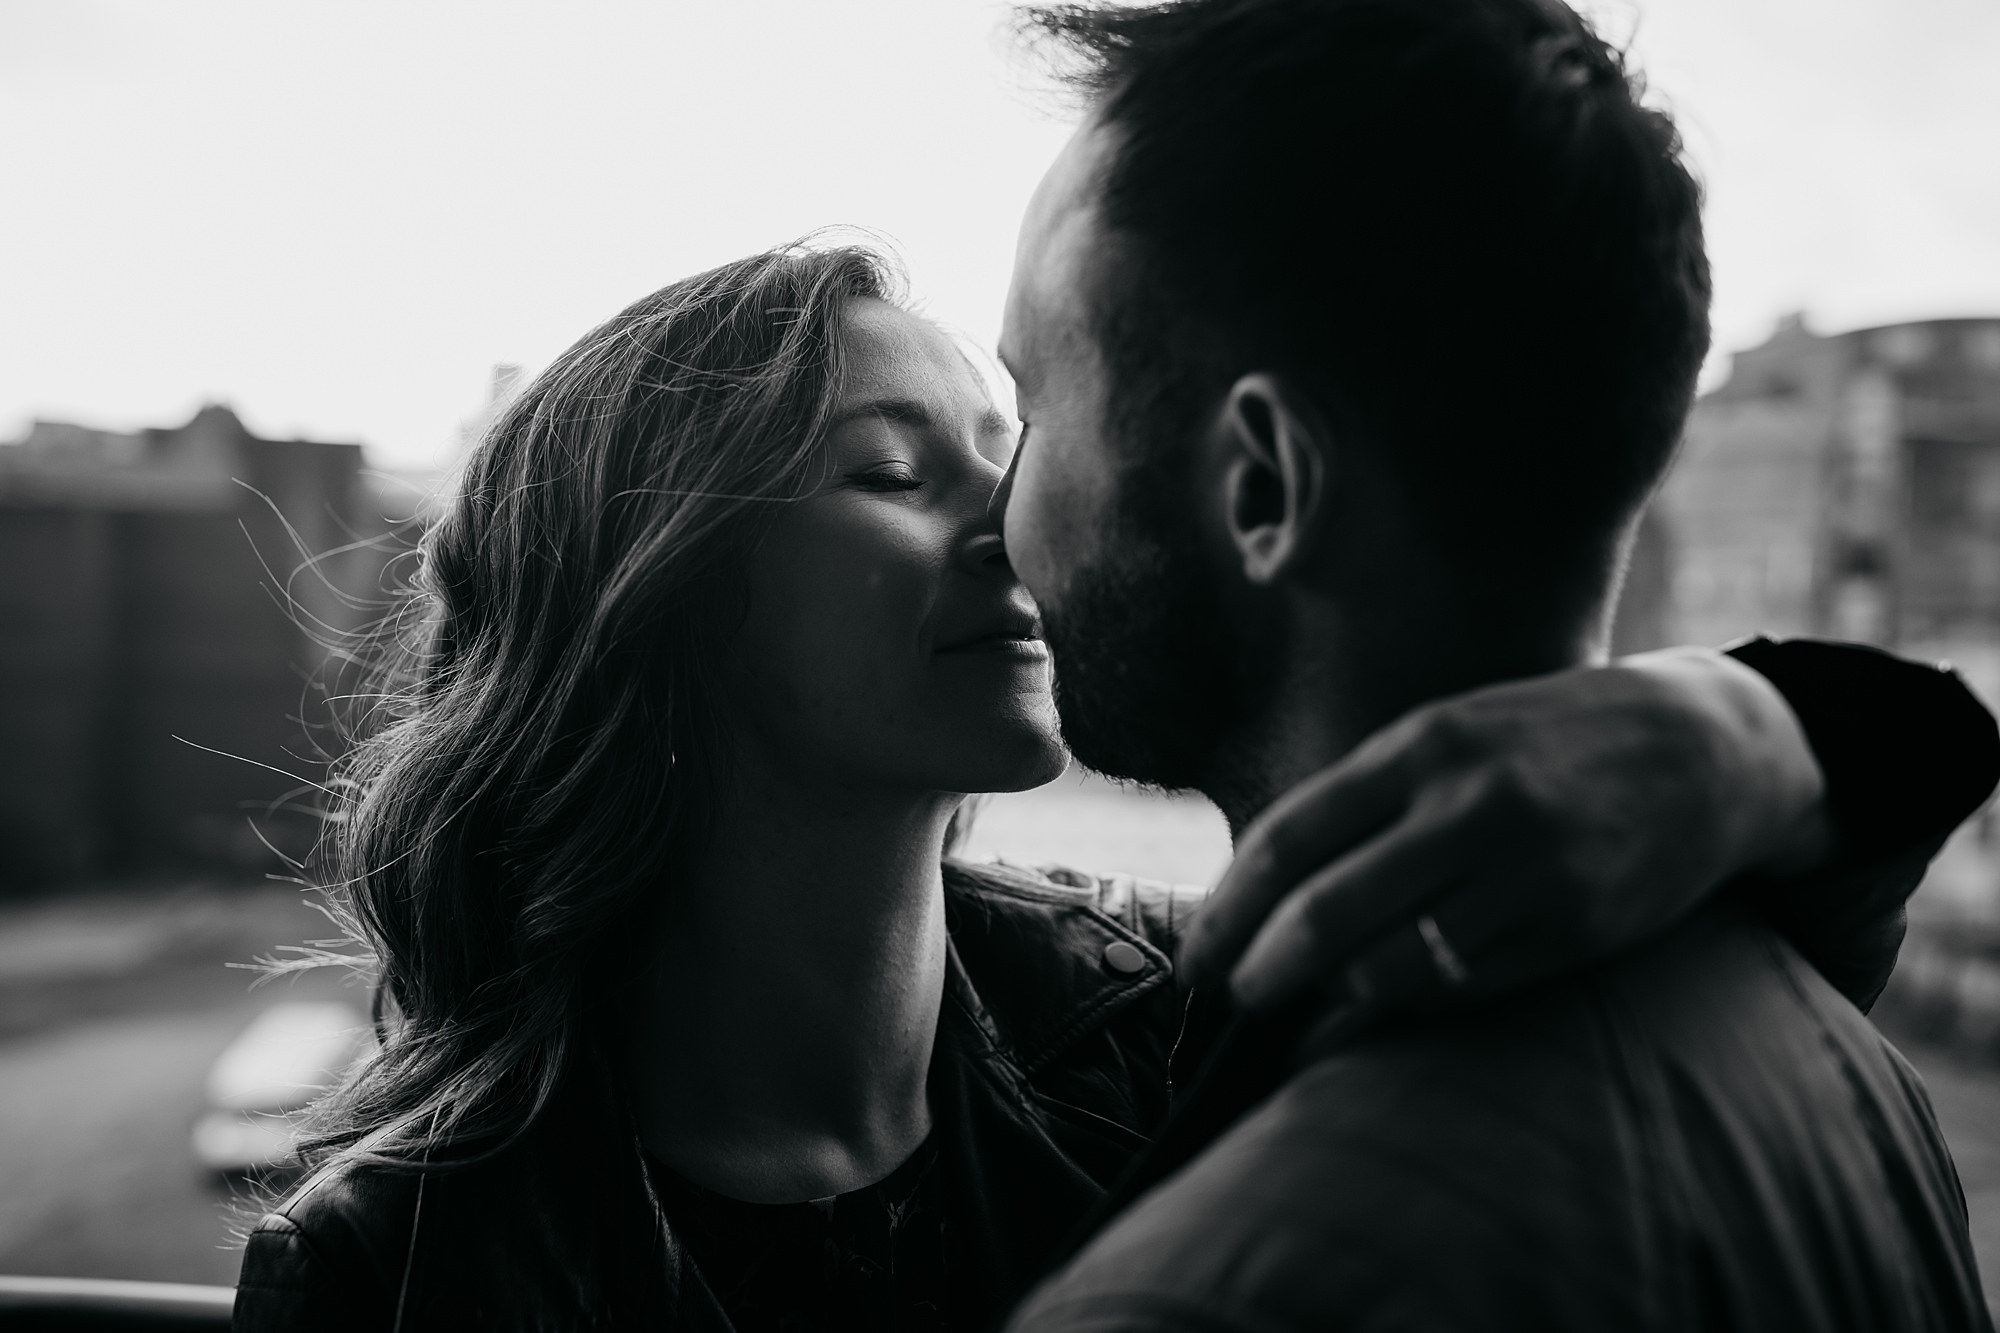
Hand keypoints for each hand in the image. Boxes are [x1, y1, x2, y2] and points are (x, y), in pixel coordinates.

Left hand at [1179, 647, 1833, 1015]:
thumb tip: (1260, 885)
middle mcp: (1472, 806)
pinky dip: (1407, 1006)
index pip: (1292, 839)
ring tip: (1311, 999)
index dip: (1229, 908)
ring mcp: (1529, 872)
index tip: (1196, 956)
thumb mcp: (1451, 733)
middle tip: (1235, 996)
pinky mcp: (1577, 929)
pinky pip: (1463, 988)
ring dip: (1334, 997)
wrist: (1707, 747)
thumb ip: (1363, 800)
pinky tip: (1380, 1006)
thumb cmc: (1548, 740)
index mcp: (1423, 746)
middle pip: (1328, 912)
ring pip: (1393, 965)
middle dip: (1263, 970)